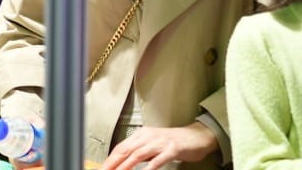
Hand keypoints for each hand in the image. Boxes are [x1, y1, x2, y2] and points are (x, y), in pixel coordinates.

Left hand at [99, 122, 217, 169]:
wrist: (197, 136)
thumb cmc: (175, 142)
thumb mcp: (154, 145)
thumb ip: (141, 152)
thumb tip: (126, 162)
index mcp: (142, 135)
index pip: (121, 146)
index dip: (111, 158)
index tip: (104, 167)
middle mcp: (148, 136)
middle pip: (126, 150)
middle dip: (113, 162)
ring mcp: (160, 142)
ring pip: (138, 154)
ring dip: (126, 166)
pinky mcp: (172, 149)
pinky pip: (158, 160)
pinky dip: (149, 168)